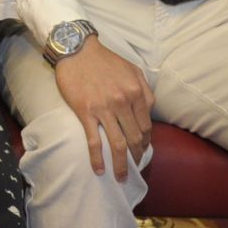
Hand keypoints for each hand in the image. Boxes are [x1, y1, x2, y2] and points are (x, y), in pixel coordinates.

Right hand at [52, 38, 152, 180]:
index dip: (146, 142)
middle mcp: (123, 102)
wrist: (77, 50)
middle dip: (136, 156)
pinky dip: (98, 159)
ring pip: (118, 144)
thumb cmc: (105, 60)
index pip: (146, 126)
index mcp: (136, 92)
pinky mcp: (86, 113)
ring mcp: (104, 109)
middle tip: (134, 167)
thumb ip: (145, 89)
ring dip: (121, 165)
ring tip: (121, 177)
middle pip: (135, 138)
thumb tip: (150, 109)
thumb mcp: (132, 69)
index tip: (142, 150)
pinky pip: (94, 141)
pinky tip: (99, 170)